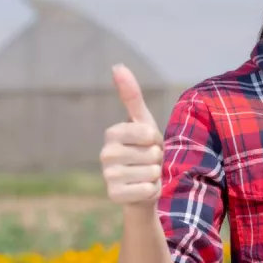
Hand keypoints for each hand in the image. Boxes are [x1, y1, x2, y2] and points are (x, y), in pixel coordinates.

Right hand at [100, 64, 164, 208]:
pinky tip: (143, 190)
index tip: (149, 144)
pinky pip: (148, 190)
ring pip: (152, 172)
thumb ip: (131, 95)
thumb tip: (117, 65)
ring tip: (146, 175)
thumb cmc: (144, 149)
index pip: (148, 133)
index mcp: (111, 133)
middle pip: (152, 154)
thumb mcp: (142, 121)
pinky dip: (152, 191)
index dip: (157, 140)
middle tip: (148, 161)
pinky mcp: (115, 196)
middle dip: (157, 159)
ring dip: (156, 175)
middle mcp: (105, 154)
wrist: (142, 187)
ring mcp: (108, 176)